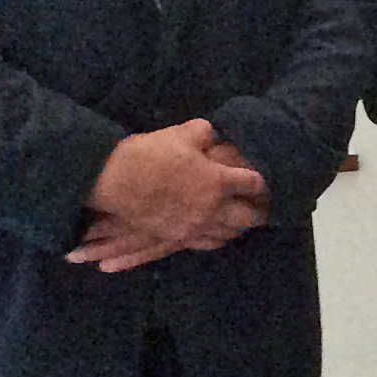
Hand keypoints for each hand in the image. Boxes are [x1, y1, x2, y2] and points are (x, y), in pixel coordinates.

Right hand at [68, 119, 266, 271]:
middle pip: (250, 217)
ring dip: (239, 225)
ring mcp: (196, 226)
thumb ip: (205, 133)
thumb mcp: (182, 134)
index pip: (254, 184)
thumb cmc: (149, 155)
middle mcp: (213, 209)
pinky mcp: (179, 237)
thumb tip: (214, 133)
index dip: (261, 180)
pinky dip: (217, 237)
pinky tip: (217, 231)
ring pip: (230, 233)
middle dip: (260, 210)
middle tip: (263, 205)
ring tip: (241, 218)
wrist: (113, 182)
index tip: (263, 179)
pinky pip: (208, 243)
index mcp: (219, 181)